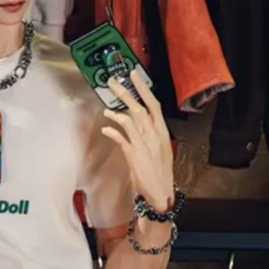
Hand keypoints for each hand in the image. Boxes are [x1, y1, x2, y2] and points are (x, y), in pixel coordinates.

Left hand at [101, 69, 174, 208]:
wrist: (161, 193)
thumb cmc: (159, 172)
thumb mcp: (159, 149)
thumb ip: (149, 134)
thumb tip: (137, 122)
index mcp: (162, 131)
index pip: (153, 104)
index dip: (143, 88)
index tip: (133, 74)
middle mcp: (154, 135)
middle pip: (139, 107)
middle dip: (125, 92)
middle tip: (111, 81)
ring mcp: (144, 144)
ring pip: (129, 120)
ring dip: (115, 113)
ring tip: (106, 110)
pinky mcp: (134, 155)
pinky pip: (121, 139)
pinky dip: (113, 132)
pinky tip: (105, 129)